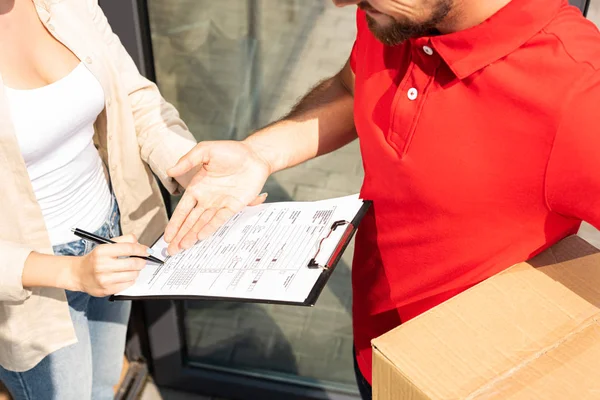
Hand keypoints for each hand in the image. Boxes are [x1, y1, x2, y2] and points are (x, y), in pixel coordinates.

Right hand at [69, 234, 150, 296]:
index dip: (141, 249)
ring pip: (132, 275)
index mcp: (102, 251)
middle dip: (141, 262)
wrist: (78, 274)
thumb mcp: (106, 245)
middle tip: (142, 261)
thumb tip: (140, 244)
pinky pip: (127, 285)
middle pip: (133, 263)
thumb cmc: (95, 258)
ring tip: (132, 269)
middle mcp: (101, 265)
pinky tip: (125, 276)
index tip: (147, 251)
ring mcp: (103, 279)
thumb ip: (124, 240)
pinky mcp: (106, 290)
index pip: (128, 248)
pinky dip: (130, 280)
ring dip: (136, 271)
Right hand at [165, 140, 270, 254]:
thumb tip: (170, 170)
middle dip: (180, 235)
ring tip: (183, 247)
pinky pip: (220, 219)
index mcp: (198, 187)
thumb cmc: (230, 151)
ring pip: (203, 223)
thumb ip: (188, 160)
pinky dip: (210, 227)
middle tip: (171, 250)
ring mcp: (220, 203)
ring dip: (192, 235)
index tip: (167, 236)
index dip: (175, 223)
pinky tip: (201, 236)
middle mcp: (207, 198)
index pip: (183, 209)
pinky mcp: (234, 205)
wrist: (255, 155)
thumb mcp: (205, 150)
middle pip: (191, 221)